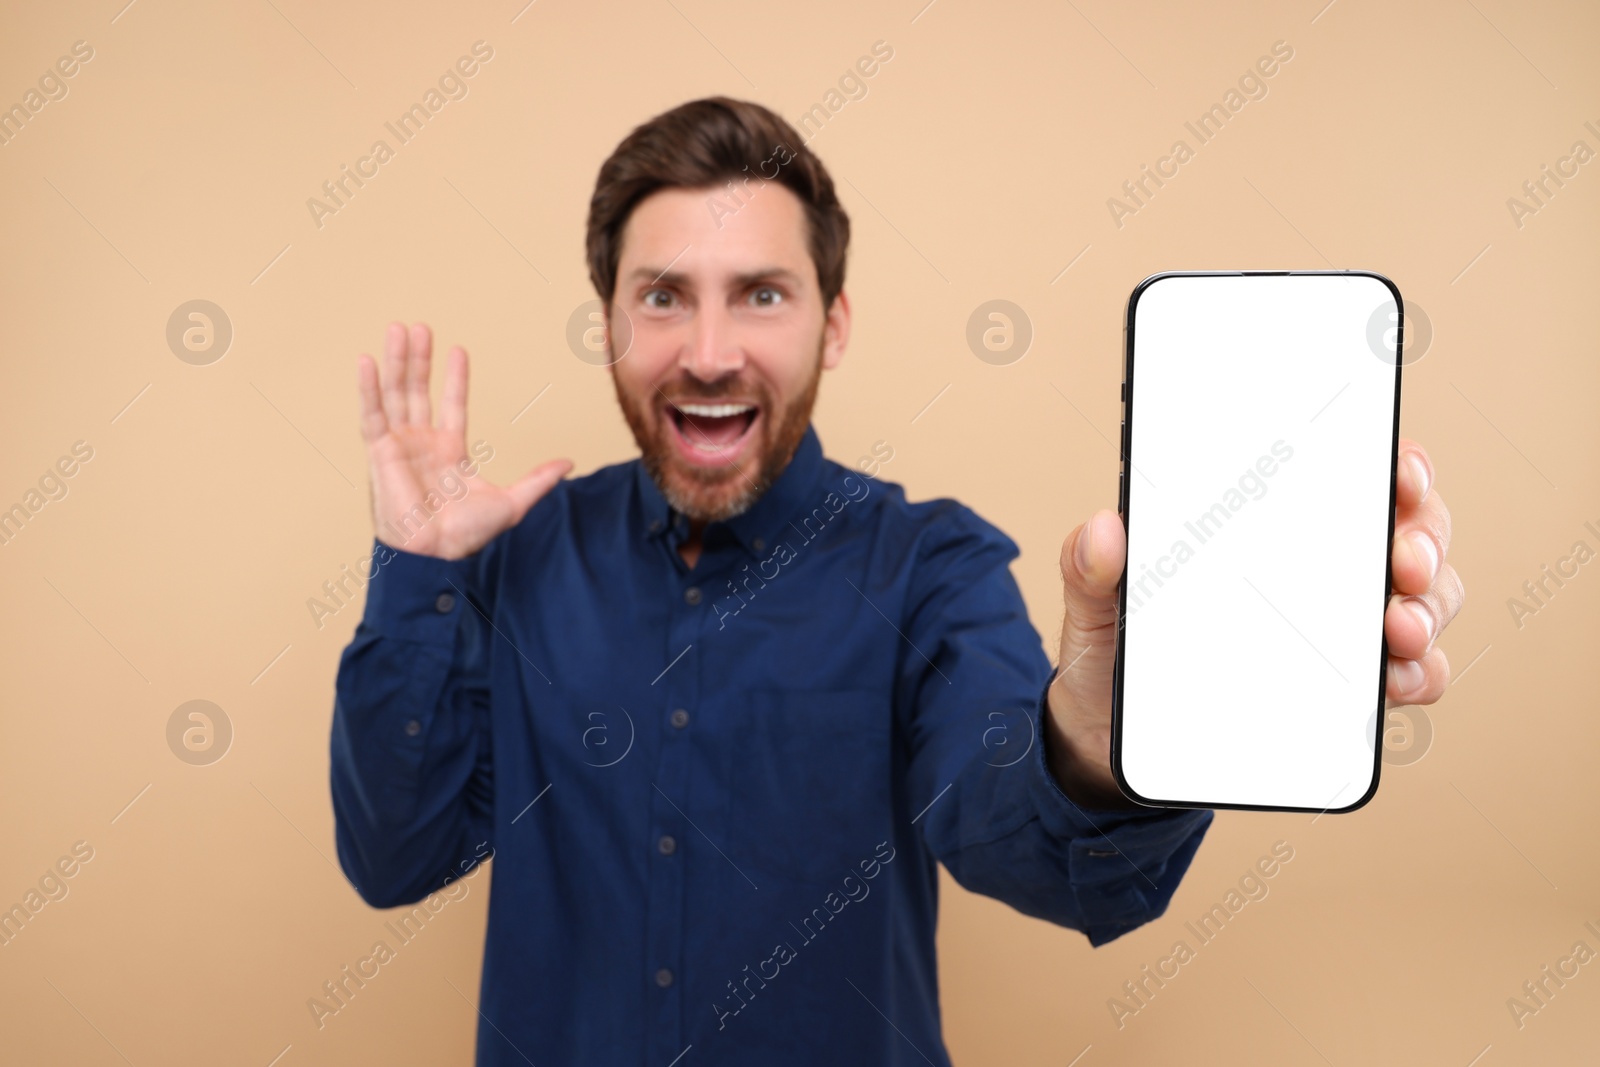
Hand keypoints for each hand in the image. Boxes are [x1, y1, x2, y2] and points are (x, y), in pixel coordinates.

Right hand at [358, 322, 571, 560]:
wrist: (438, 552)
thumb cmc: (467, 535)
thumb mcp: (512, 502)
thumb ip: (538, 480)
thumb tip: (568, 464)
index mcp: (450, 452)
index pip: (452, 405)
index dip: (455, 379)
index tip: (458, 351)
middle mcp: (422, 444)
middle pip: (419, 391)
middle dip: (419, 360)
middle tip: (420, 328)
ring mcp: (400, 445)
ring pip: (397, 394)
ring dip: (397, 362)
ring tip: (399, 328)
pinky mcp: (380, 452)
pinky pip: (372, 414)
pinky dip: (369, 388)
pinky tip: (369, 360)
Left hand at [1043, 438, 1464, 808]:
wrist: (1108, 740)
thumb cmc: (1113, 653)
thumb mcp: (1094, 607)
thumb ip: (1088, 569)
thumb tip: (1102, 527)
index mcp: (1264, 528)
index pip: (1347, 475)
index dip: (1392, 466)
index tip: (1400, 474)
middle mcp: (1318, 569)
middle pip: (1407, 532)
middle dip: (1422, 540)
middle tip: (1402, 563)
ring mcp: (1340, 629)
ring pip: (1424, 600)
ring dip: (1428, 609)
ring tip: (1398, 628)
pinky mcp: (1346, 691)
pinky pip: (1408, 675)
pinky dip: (1419, 675)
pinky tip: (1398, 680)